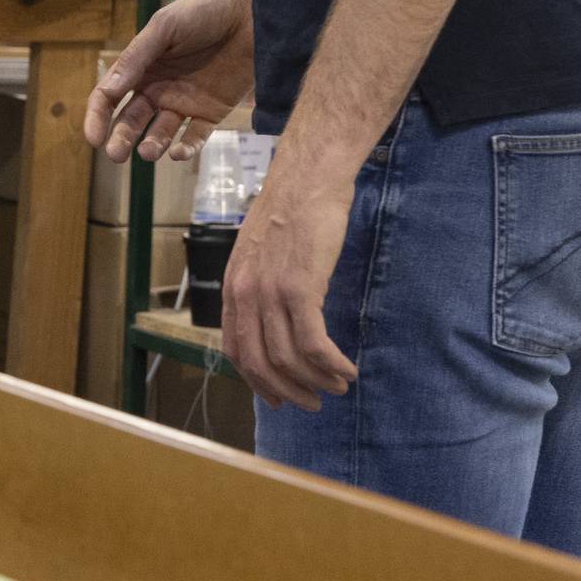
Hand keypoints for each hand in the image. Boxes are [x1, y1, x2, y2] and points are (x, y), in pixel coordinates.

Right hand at [83, 0, 254, 164]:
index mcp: (142, 65)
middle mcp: (159, 87)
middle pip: (131, 120)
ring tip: (148, 151)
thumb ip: (137, 57)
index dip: (97, 117)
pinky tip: (178, 152)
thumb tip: (109, 89)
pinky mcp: (212, 111)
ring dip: (151, 145)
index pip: (110, 96)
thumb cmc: (206, 9)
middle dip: (120, 138)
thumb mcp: (165, 26)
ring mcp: (185, 101)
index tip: (93, 138)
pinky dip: (186, 148)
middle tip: (116, 154)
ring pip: (160, 133)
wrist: (254, 11)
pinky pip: (195, 137)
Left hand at [220, 156, 358, 410]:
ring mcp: (270, 292)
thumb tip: (273, 319)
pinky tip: (348, 369)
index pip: (236, 351)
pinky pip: (314, 344)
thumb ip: (259, 284)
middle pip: (260, 364)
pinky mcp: (300, 288)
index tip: (279, 397)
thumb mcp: (260, 250)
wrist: (308, 177)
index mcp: (232, 286)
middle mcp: (245, 294)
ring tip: (338, 386)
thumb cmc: (291, 208)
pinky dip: (332, 364)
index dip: (257, 382)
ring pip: (288, 360)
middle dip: (288, 392)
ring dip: (317, 381)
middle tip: (313, 403)